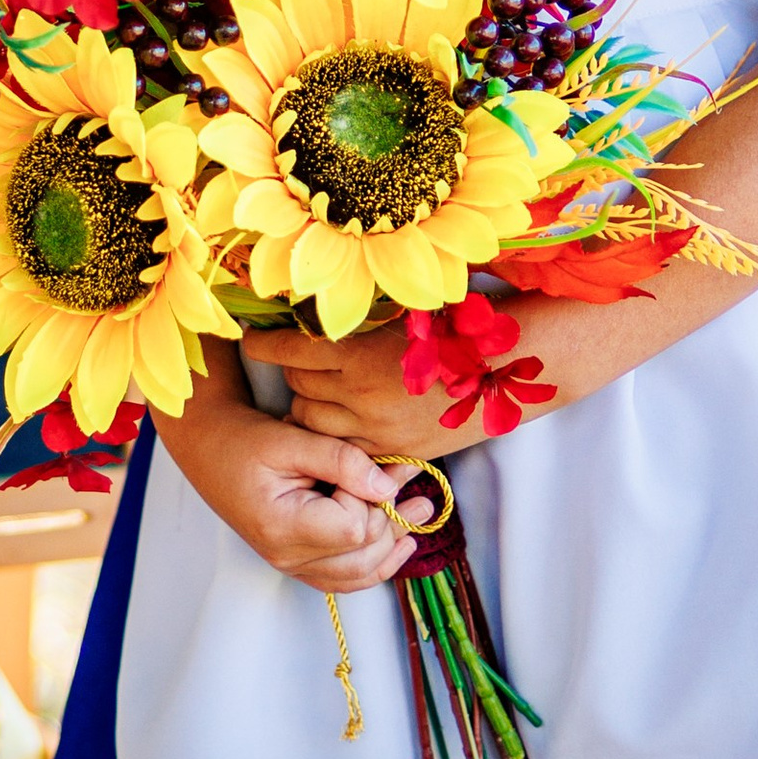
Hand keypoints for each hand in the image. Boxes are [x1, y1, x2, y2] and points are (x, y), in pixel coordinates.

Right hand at [156, 378, 415, 588]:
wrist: (210, 448)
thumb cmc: (243, 439)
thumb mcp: (290, 438)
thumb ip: (341, 460)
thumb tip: (387, 484)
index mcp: (282, 527)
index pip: (353, 527)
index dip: (373, 496)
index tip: (379, 461)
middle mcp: (286, 556)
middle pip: (362, 554)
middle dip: (394, 516)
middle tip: (415, 475)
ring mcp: (291, 564)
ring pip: (358, 574)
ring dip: (393, 544)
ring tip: (422, 512)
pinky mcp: (297, 561)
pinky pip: (344, 578)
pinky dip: (375, 565)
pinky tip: (399, 545)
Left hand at [256, 321, 493, 459]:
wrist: (507, 369)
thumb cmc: (458, 328)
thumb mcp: (402, 313)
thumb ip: (359, 318)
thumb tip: (317, 307)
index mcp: (359, 353)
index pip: (291, 350)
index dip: (265, 344)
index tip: (250, 339)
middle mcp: (360, 394)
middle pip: (299, 387)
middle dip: (292, 372)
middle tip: (296, 361)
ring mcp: (375, 428)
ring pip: (312, 422)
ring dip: (307, 405)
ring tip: (316, 392)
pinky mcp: (392, 452)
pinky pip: (343, 448)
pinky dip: (333, 435)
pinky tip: (341, 420)